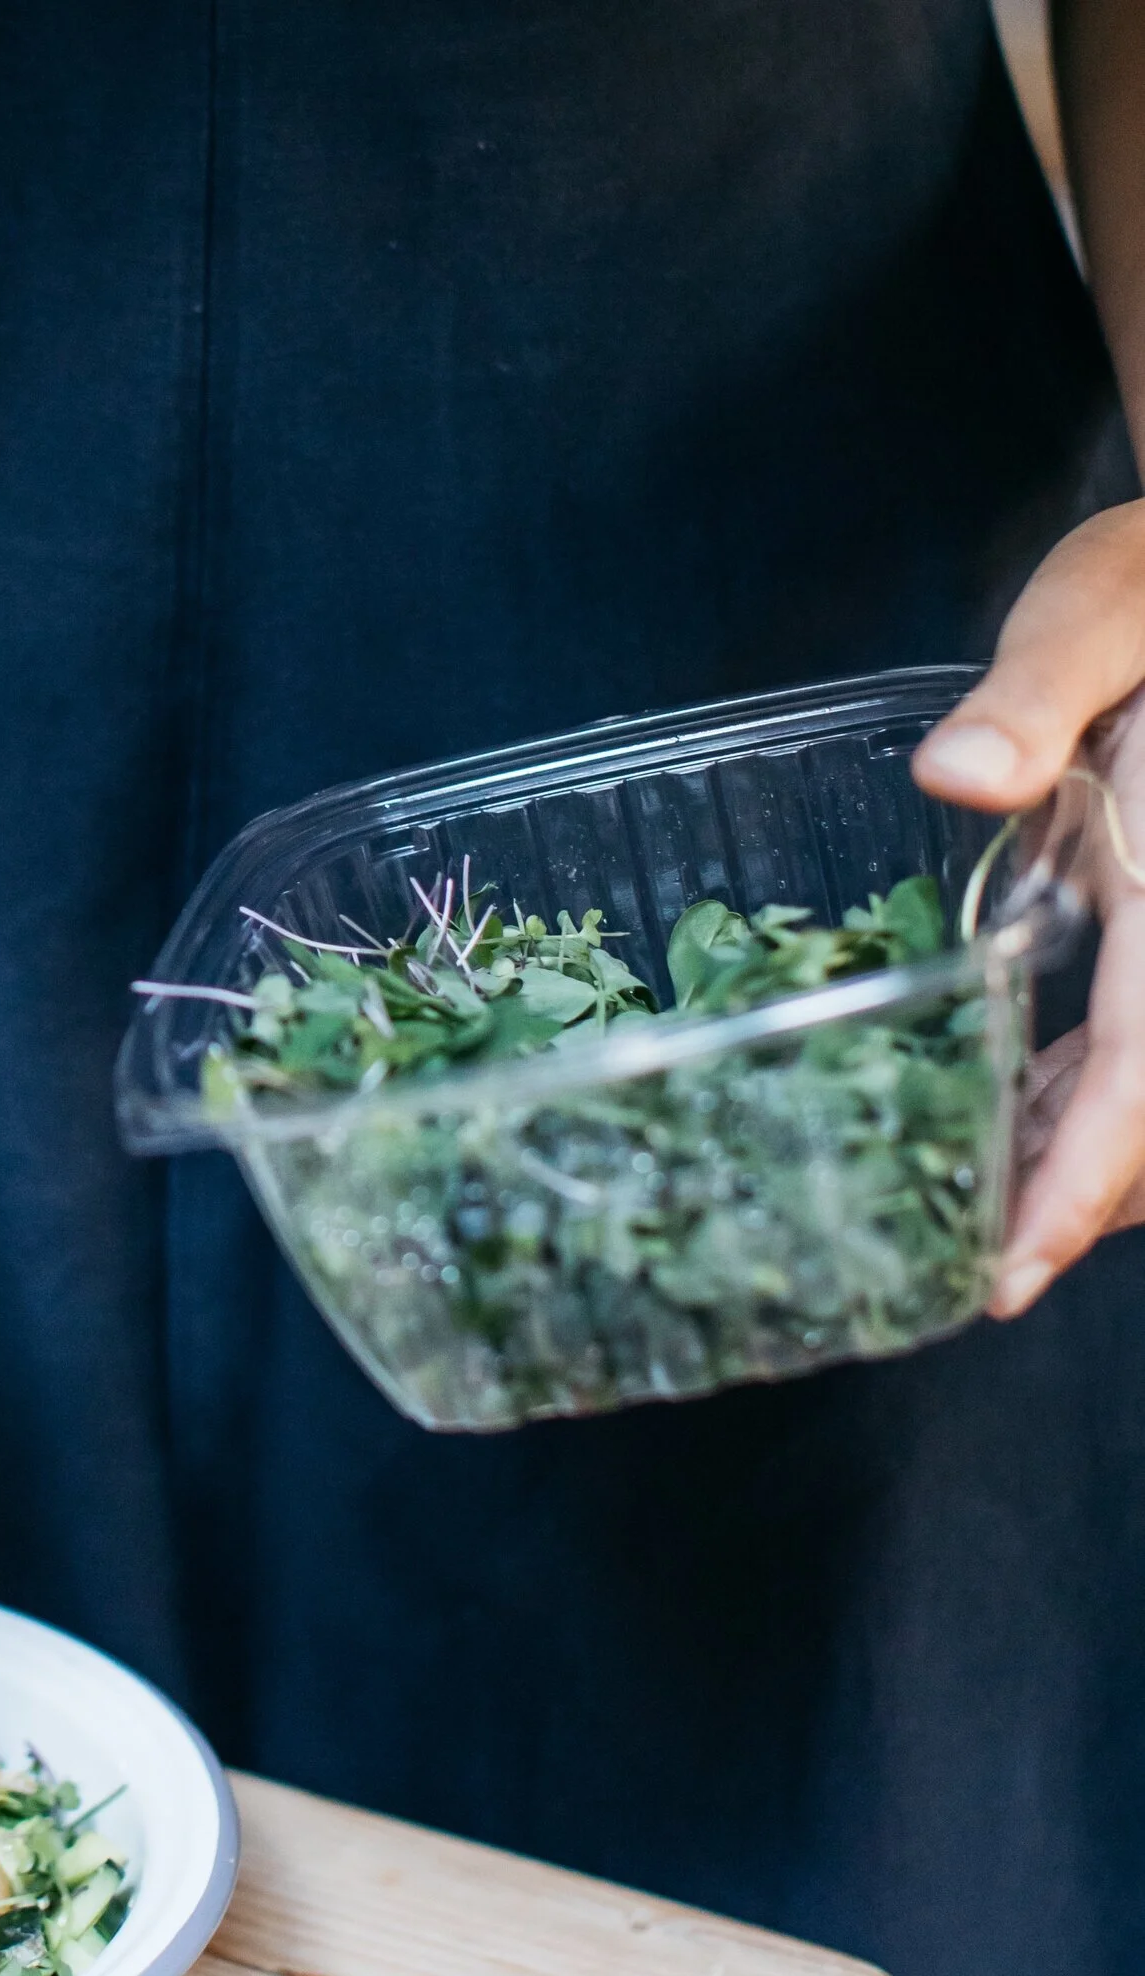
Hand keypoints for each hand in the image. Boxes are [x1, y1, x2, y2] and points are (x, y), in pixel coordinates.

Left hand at [913, 500, 1144, 1315]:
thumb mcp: (1107, 608)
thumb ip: (1040, 689)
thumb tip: (959, 775)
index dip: (1079, 1183)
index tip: (1008, 1277)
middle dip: (1083, 1204)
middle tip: (972, 1271)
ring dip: (1089, 1161)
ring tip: (979, 1219)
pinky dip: (1091, 1096)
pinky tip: (1018, 1107)